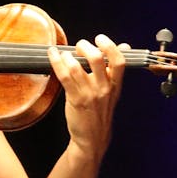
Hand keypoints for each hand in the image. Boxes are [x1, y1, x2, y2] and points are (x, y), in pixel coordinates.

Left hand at [48, 34, 128, 158]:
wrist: (92, 138)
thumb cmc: (100, 113)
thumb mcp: (113, 91)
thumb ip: (115, 69)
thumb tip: (123, 46)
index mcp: (115, 85)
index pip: (119, 61)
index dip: (110, 46)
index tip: (100, 39)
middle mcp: (104, 88)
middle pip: (97, 59)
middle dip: (85, 46)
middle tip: (79, 46)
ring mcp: (90, 94)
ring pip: (77, 67)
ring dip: (68, 55)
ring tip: (64, 54)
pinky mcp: (76, 100)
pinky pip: (65, 77)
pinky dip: (57, 62)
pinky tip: (53, 55)